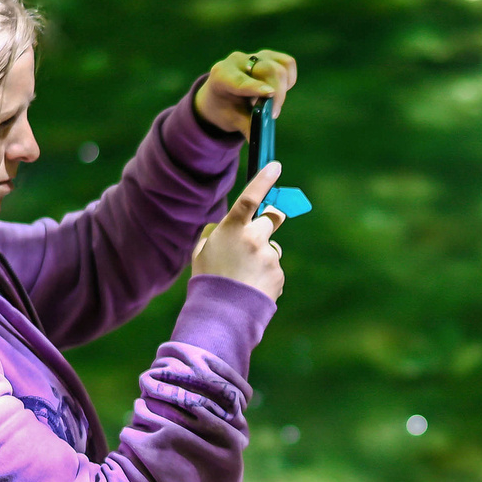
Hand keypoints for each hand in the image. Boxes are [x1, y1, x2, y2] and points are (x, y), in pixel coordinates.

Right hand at [191, 162, 288, 300]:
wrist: (222, 315)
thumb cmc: (207, 281)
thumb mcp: (202, 252)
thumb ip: (215, 235)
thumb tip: (223, 228)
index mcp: (232, 229)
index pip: (251, 197)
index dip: (264, 179)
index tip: (275, 166)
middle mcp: (254, 239)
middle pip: (273, 217)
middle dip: (271, 218)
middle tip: (264, 226)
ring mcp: (269, 257)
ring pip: (271, 247)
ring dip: (262, 256)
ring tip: (244, 276)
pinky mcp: (279, 274)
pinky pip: (274, 268)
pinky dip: (265, 275)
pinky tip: (251, 288)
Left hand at [195, 48, 297, 136]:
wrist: (220, 94)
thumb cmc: (225, 108)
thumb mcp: (231, 120)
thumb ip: (247, 127)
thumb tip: (260, 139)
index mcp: (222, 76)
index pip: (241, 81)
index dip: (256, 87)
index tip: (270, 94)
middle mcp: (237, 61)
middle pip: (268, 70)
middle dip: (278, 93)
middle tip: (274, 114)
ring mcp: (254, 55)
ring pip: (280, 66)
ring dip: (283, 87)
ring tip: (272, 102)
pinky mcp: (268, 55)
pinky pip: (287, 64)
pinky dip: (288, 79)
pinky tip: (278, 90)